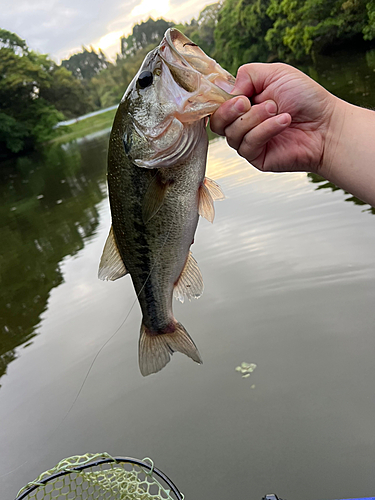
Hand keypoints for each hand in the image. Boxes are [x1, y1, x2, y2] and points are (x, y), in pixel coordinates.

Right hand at [210, 63, 337, 173]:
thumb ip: (247, 75)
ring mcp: (248, 142)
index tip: (238, 95)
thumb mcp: (275, 73)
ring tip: (276, 109)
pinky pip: (248, 145)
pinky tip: (283, 121)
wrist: (326, 124)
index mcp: (243, 103)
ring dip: (253, 118)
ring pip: (232, 134)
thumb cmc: (305, 99)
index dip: (220, 100)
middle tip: (247, 102)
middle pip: (217, 122)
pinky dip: (265, 130)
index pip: (217, 104)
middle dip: (229, 110)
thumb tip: (227, 90)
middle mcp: (242, 123)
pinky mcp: (256, 157)